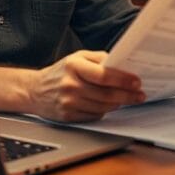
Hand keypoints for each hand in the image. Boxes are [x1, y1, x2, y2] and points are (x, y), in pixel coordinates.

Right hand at [28, 50, 144, 121]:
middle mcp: (70, 85)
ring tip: (126, 99)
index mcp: (74, 66)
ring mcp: (68, 102)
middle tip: (139, 95)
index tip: (137, 82)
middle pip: (106, 94)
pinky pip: (94, 116)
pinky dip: (104, 111)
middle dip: (127, 95)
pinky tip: (108, 105)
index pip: (104, 75)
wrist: (35, 90)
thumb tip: (121, 65)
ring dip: (118, 103)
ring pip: (103, 107)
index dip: (123, 80)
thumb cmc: (61, 72)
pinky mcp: (68, 116)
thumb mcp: (77, 57)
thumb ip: (99, 58)